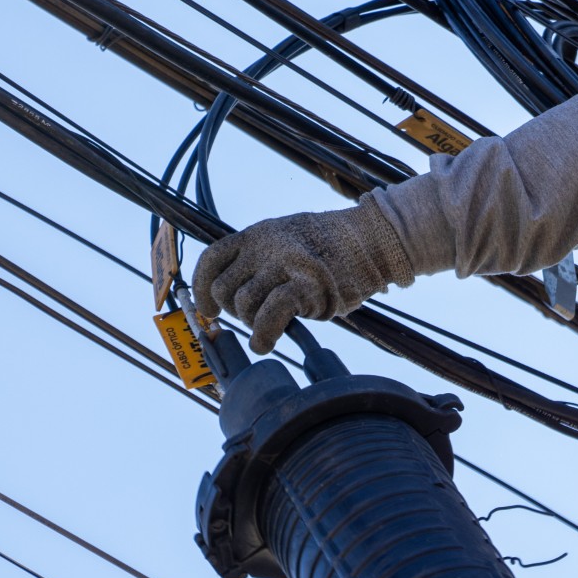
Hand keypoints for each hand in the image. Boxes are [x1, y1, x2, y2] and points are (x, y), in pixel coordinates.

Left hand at [194, 194, 413, 352]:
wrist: (376, 241)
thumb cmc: (336, 248)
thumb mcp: (289, 238)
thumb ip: (260, 257)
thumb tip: (230, 291)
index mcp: (259, 233)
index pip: (211, 259)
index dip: (201, 288)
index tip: (208, 308)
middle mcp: (266, 246)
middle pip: (224, 288)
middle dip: (233, 311)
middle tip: (254, 318)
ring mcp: (285, 264)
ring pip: (244, 304)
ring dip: (251, 324)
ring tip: (267, 327)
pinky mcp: (306, 286)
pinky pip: (268, 316)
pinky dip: (262, 336)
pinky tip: (266, 344)